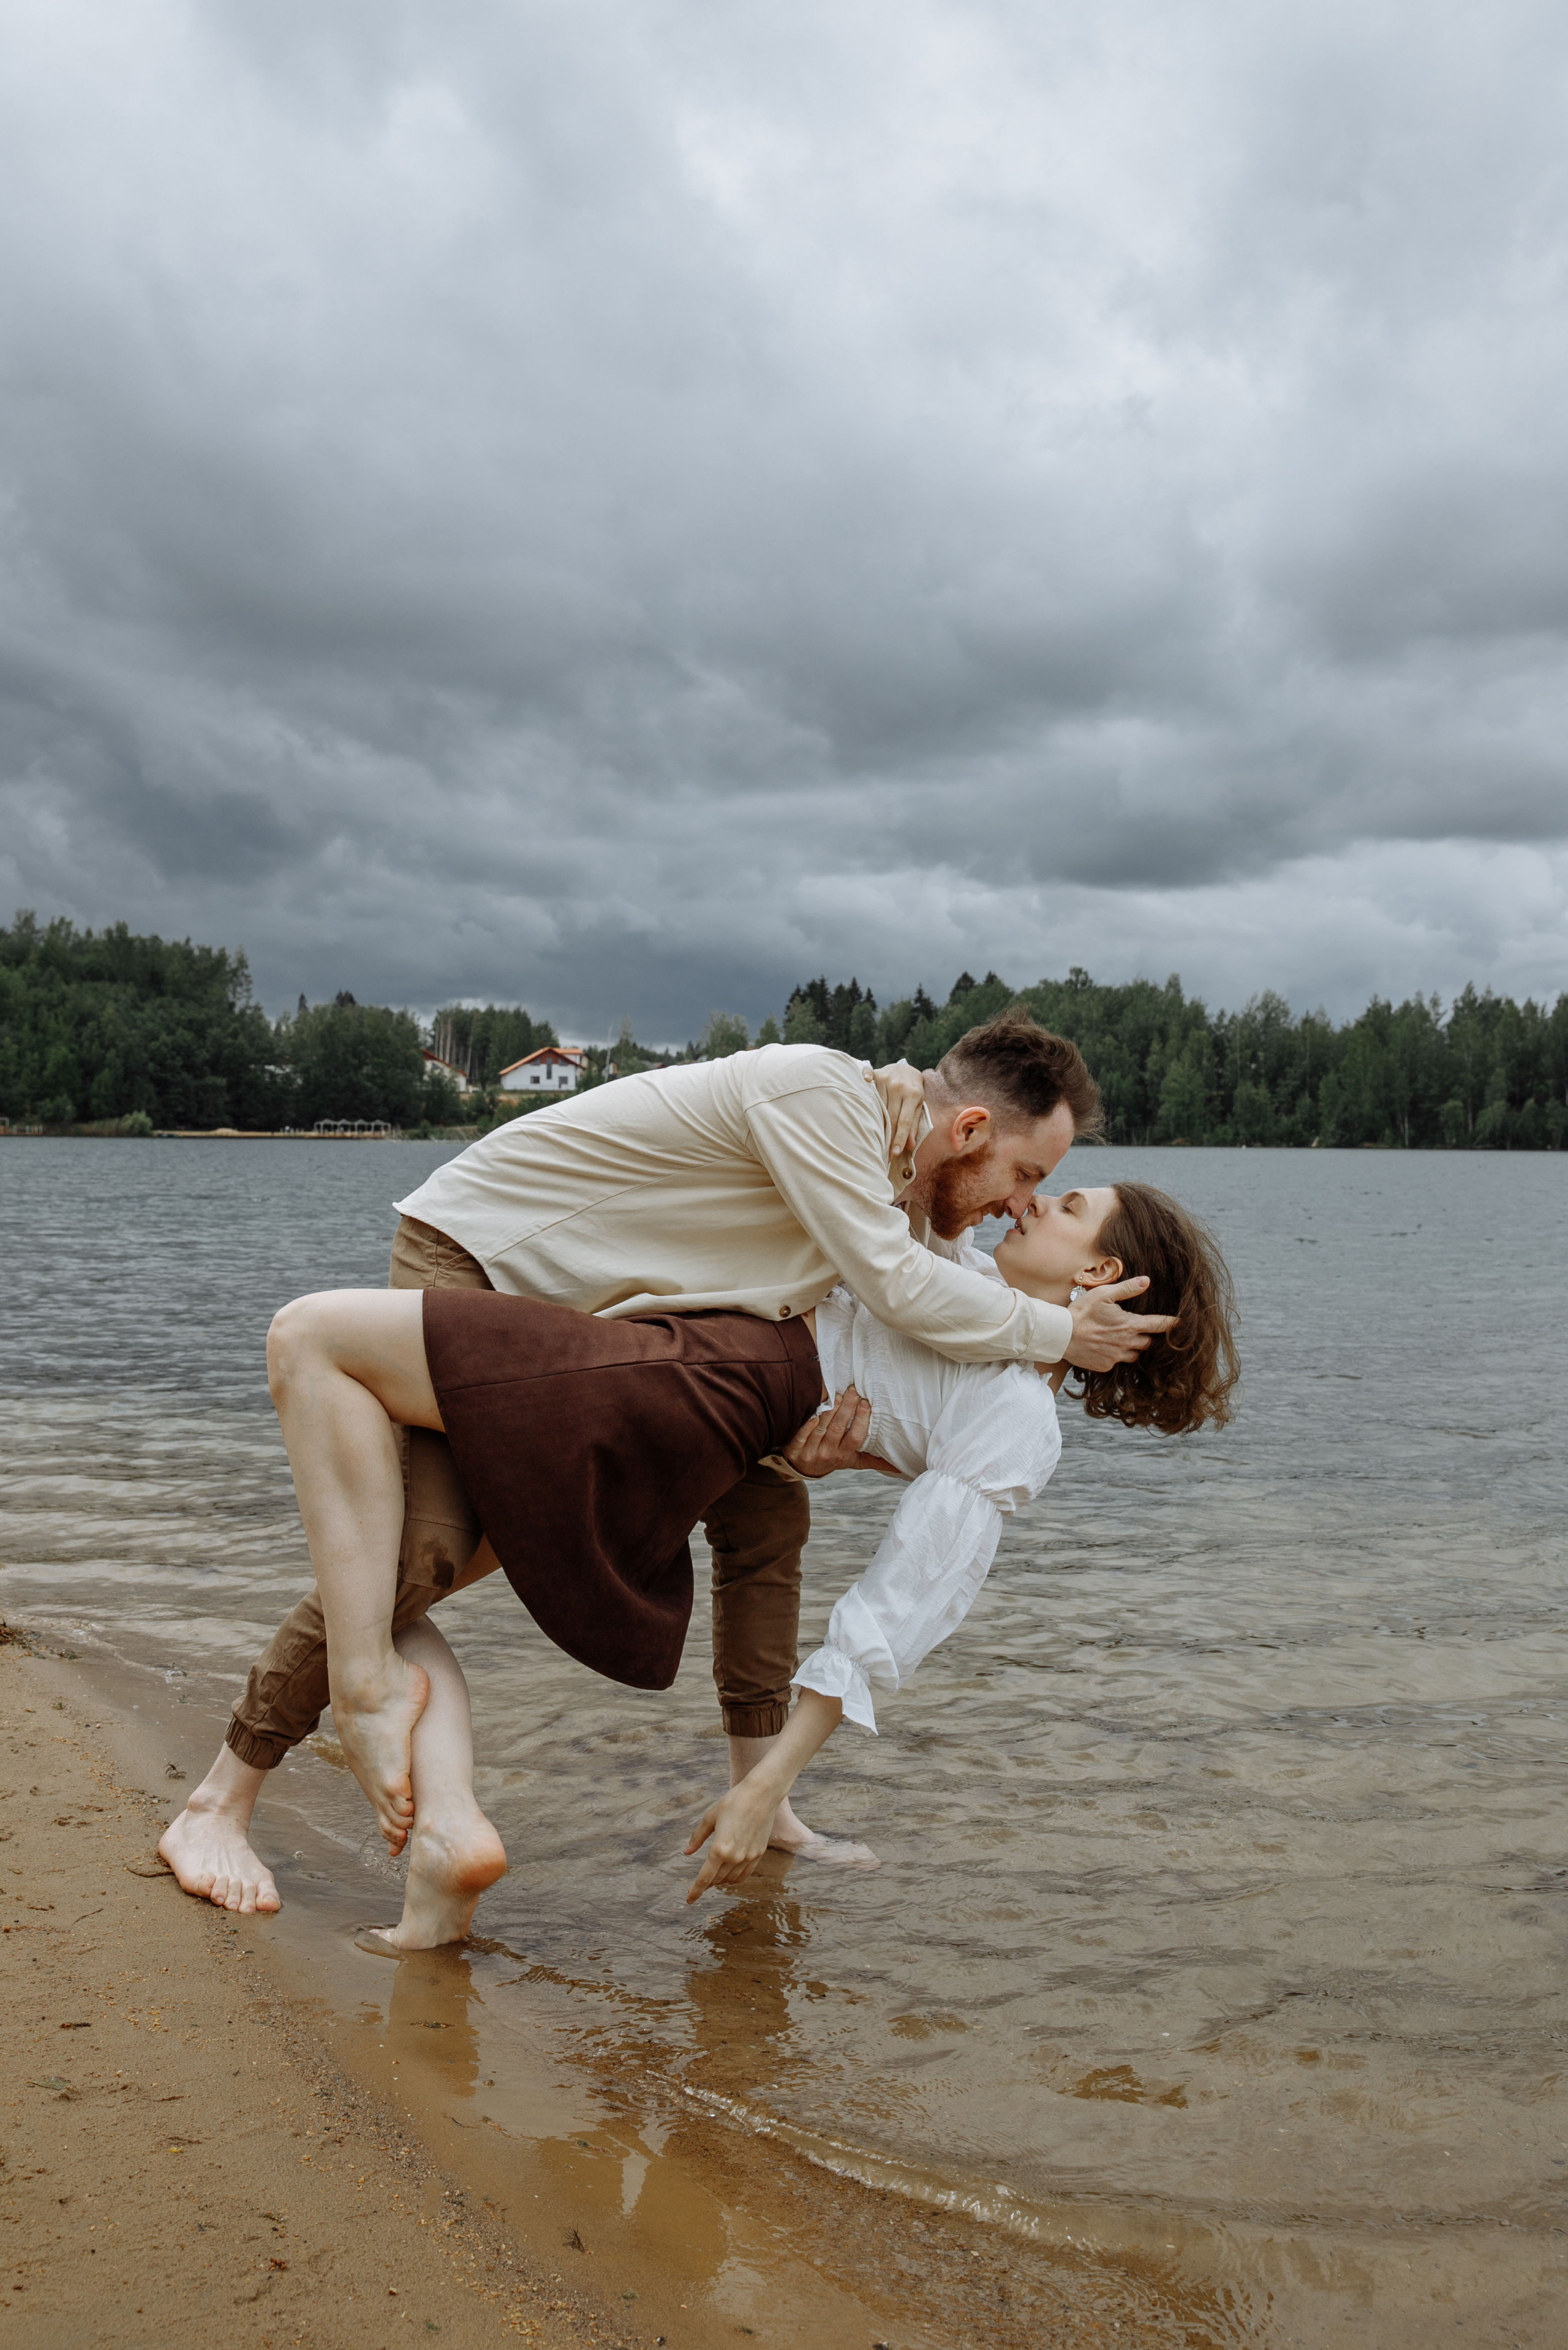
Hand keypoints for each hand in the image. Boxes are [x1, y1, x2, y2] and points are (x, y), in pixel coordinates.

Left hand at [685, 1774, 777, 1900]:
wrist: (761, 1795)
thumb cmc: (732, 1803)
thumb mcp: (710, 1818)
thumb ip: (697, 1838)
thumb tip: (687, 1852)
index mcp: (719, 1849)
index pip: (704, 1878)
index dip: (695, 1891)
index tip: (689, 1900)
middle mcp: (734, 1857)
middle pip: (717, 1880)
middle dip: (707, 1884)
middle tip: (700, 1884)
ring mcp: (748, 1857)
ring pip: (731, 1879)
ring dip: (720, 1881)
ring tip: (714, 1879)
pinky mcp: (758, 1854)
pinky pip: (745, 1874)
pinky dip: (735, 1878)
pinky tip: (730, 1876)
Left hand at [782, 1386, 871, 1476]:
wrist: (802, 1468)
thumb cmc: (831, 1459)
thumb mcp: (853, 1462)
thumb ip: (873, 1460)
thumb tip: (900, 1468)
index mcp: (844, 1455)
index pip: (855, 1438)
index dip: (861, 1421)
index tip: (866, 1403)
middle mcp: (828, 1454)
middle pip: (839, 1429)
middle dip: (847, 1409)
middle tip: (853, 1390)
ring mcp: (811, 1451)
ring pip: (822, 1429)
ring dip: (830, 1411)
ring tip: (837, 1394)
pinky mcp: (795, 1448)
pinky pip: (801, 1435)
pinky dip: (807, 1424)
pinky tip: (814, 1411)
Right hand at [868, 1060, 924, 1164]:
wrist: (907, 1069)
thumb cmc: (913, 1092)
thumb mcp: (917, 1106)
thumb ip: (914, 1124)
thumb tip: (910, 1146)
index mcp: (912, 1095)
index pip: (905, 1121)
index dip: (900, 1138)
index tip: (895, 1153)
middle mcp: (899, 1086)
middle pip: (891, 1115)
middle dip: (888, 1136)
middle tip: (884, 1153)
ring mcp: (886, 1079)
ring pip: (878, 1104)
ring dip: (875, 1121)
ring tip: (872, 1138)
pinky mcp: (877, 1074)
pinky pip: (869, 1077)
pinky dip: (865, 1079)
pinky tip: (864, 1082)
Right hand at [1063, 1278, 1176, 1371]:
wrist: (1061, 1335)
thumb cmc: (1082, 1312)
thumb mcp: (1104, 1294)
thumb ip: (1127, 1289)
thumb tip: (1146, 1281)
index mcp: (1130, 1325)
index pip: (1158, 1325)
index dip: (1171, 1324)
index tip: (1182, 1324)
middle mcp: (1127, 1343)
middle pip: (1147, 1342)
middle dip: (1146, 1336)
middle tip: (1136, 1328)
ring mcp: (1116, 1357)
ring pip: (1134, 1355)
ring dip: (1132, 1347)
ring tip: (1121, 1338)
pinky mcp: (1106, 1366)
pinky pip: (1117, 1362)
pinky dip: (1115, 1355)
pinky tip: (1105, 1347)